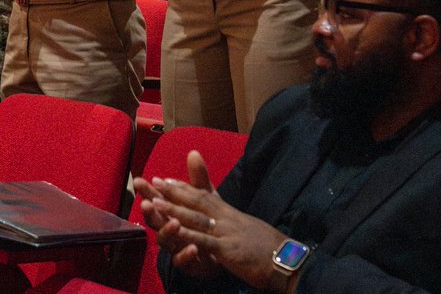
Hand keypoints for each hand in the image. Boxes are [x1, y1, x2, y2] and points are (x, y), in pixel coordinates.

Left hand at [137, 151, 296, 292]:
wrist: (287, 260)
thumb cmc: (270, 247)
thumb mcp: (248, 227)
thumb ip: (234, 219)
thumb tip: (225, 216)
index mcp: (230, 214)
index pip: (204, 196)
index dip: (184, 188)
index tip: (166, 180)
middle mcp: (226, 219)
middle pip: (196, 201)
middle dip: (173, 192)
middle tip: (153, 182)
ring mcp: (226, 233)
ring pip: (196, 218)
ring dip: (174, 210)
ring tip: (155, 202)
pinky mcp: (227, 250)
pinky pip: (205, 241)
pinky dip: (188, 236)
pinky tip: (175, 231)